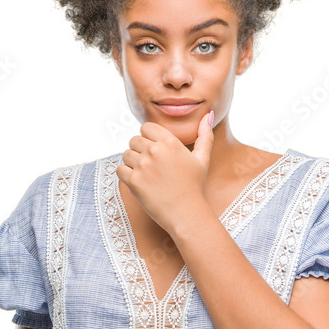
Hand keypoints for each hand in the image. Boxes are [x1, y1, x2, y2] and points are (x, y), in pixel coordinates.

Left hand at [117, 110, 214, 234]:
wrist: (187, 213)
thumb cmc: (195, 187)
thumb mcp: (203, 159)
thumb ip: (204, 135)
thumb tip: (208, 115)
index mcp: (170, 141)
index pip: (146, 127)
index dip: (149, 138)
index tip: (156, 152)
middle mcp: (155, 150)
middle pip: (134, 140)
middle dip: (140, 151)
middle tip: (152, 167)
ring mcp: (143, 166)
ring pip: (126, 154)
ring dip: (132, 163)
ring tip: (146, 176)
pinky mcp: (134, 181)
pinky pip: (120, 170)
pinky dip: (126, 176)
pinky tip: (140, 183)